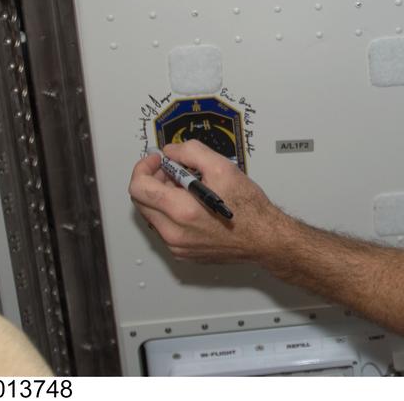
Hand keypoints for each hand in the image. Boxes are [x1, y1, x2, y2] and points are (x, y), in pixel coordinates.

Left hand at [128, 140, 282, 262]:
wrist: (264, 239)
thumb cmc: (249, 208)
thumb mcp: (223, 168)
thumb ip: (191, 152)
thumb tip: (171, 151)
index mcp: (181, 211)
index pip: (138, 187)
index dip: (144, 167)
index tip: (157, 160)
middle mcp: (174, 233)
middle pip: (141, 201)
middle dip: (153, 180)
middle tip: (173, 170)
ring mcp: (177, 246)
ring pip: (152, 215)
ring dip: (162, 197)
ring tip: (187, 187)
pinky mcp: (182, 253)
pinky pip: (164, 228)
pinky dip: (171, 213)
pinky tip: (192, 205)